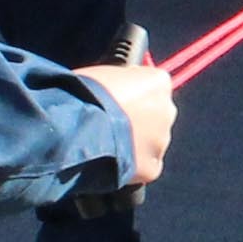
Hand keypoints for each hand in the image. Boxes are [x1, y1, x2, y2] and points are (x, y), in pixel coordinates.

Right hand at [78, 53, 176, 187]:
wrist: (75, 127)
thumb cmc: (84, 93)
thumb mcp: (105, 73)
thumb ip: (122, 80)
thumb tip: (120, 87)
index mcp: (158, 82)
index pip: (154, 86)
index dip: (135, 94)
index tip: (118, 99)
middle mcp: (167, 111)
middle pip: (157, 116)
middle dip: (140, 121)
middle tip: (113, 125)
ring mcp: (161, 141)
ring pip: (151, 143)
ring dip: (135, 144)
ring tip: (107, 146)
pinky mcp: (152, 168)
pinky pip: (145, 168)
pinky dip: (132, 167)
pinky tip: (110, 163)